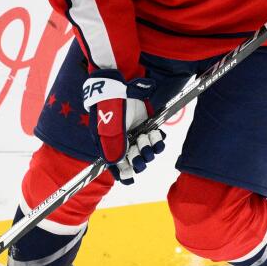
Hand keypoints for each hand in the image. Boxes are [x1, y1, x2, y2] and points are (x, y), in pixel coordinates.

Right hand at [82, 70, 165, 184]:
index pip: (117, 167)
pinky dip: (157, 140)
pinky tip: (155, 135)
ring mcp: (135, 135)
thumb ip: (113, 147)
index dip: (124, 174)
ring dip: (149, 148)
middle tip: (138, 148)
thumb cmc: (109, 108)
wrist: (117, 86)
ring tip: (146, 137)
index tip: (130, 178)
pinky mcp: (146, 127)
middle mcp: (123, 144)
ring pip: (147, 153)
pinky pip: (156, 141)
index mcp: (109, 147)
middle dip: (139, 159)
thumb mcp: (109, 128)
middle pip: (134, 162)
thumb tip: (116, 165)